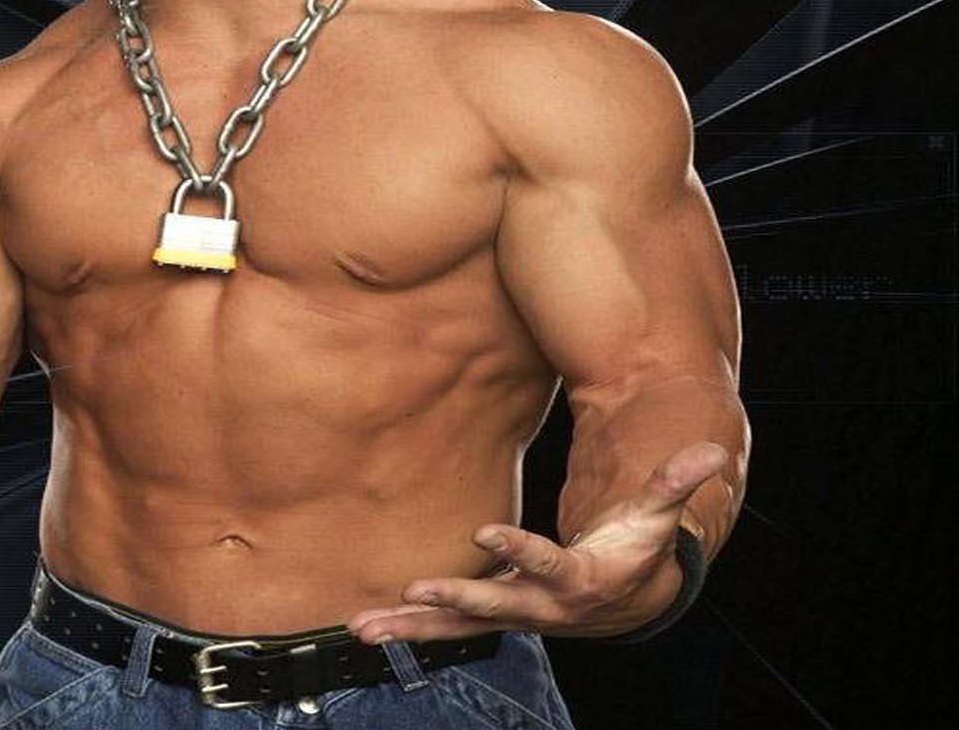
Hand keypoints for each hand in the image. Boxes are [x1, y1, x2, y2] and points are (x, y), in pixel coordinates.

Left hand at [346, 441, 726, 642]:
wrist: (622, 604)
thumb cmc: (634, 551)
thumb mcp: (654, 519)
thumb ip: (673, 483)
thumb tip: (712, 448)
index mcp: (577, 579)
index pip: (548, 564)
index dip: (520, 551)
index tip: (486, 533)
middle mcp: (539, 605)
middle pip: (494, 603)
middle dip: (456, 597)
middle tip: (415, 589)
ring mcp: (509, 614)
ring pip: (457, 626)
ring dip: (411, 626)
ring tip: (365, 626)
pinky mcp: (486, 615)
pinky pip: (442, 626)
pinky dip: (406, 627)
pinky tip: (365, 625)